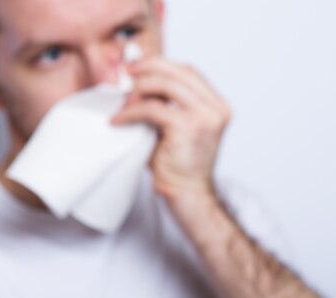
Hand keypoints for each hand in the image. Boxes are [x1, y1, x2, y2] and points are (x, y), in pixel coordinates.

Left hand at [112, 56, 230, 201]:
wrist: (187, 194)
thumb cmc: (177, 164)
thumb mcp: (174, 127)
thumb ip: (165, 104)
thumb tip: (137, 81)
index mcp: (217, 106)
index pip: (189, 72)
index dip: (161, 65)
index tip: (137, 67)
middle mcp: (216, 108)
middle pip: (179, 72)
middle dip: (148, 69)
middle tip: (125, 76)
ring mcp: (205, 117)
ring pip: (166, 85)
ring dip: (139, 89)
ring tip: (124, 103)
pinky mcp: (188, 128)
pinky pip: (152, 109)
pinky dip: (131, 112)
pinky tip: (119, 120)